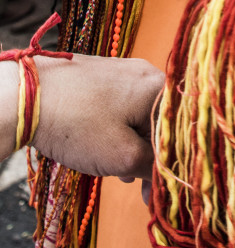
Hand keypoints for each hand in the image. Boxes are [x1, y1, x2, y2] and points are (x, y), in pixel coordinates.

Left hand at [31, 54, 163, 179]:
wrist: (28, 94)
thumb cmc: (78, 123)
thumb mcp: (123, 156)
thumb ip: (154, 166)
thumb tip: (166, 174)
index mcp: (160, 87)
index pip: (179, 131)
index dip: (170, 164)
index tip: (154, 189)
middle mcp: (148, 73)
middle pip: (160, 122)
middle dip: (150, 156)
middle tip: (133, 183)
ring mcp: (124, 71)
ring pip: (140, 115)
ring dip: (133, 144)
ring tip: (113, 168)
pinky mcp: (104, 74)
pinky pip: (122, 106)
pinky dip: (118, 129)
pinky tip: (101, 146)